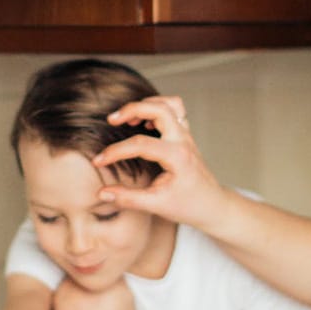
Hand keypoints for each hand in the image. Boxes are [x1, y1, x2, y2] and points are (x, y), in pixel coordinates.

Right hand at [95, 96, 231, 232]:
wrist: (212, 205)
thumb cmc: (187, 206)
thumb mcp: (156, 205)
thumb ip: (128, 198)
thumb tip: (102, 193)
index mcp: (177, 157)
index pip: (140, 144)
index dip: (115, 152)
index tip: (98, 161)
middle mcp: (183, 141)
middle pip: (159, 109)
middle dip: (133, 109)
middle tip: (112, 119)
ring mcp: (186, 136)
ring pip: (170, 104)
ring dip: (147, 104)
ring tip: (128, 117)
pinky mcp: (185, 135)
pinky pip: (175, 110)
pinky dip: (158, 108)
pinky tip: (144, 122)